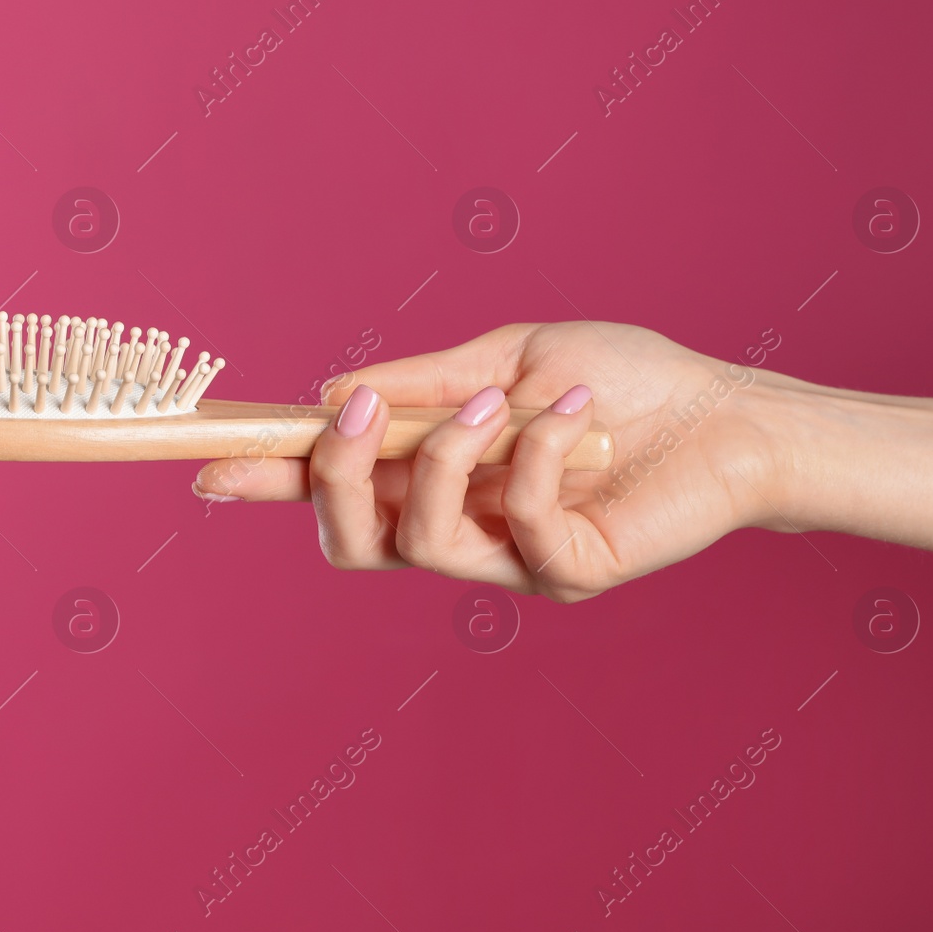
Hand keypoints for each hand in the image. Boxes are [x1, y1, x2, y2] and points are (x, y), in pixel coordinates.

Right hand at [193, 323, 782, 600]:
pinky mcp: (565, 574)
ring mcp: (509, 561)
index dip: (269, 482)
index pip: (334, 489)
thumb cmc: (619, 379)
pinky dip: (532, 452)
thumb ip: (423, 382)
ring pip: (420, 542)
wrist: (724, 411)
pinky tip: (574, 411)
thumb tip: (330, 394)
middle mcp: (461, 526)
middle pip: (352, 541)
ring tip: (500, 401)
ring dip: (444, 457)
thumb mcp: (506, 358)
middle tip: (357, 413)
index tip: (208, 465)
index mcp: (435, 475)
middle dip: (334, 478)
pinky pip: (515, 523)